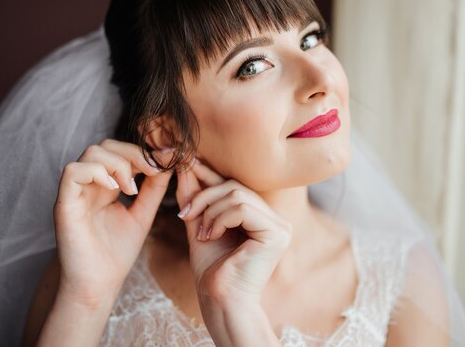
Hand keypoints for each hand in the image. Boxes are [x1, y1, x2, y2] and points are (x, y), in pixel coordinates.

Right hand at [53, 139, 172, 305]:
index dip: (142, 152)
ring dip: (118, 163)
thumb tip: (168, 162)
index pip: (119, 152)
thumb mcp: (142, 214)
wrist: (98, 285)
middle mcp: (88, 185)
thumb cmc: (116, 254)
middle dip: (133, 153)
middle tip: (152, 170)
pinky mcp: (64, 204)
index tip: (166, 160)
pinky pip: (73, 172)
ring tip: (131, 188)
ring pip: (91, 153)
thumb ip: (153, 189)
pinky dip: (96, 172)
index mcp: (105, 186)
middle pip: (105, 146)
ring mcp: (75, 192)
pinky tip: (114, 189)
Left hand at [175, 159, 291, 307]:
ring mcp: (279, 226)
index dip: (209, 173)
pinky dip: (220, 219)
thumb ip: (196, 198)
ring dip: (210, 211)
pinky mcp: (277, 233)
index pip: (234, 185)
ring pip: (237, 194)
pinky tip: (212, 236)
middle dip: (204, 195)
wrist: (220, 300)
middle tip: (185, 214)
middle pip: (235, 185)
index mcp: (260, 217)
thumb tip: (185, 166)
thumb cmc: (211, 270)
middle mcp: (274, 219)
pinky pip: (242, 208)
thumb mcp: (199, 225)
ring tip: (201, 233)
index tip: (185, 163)